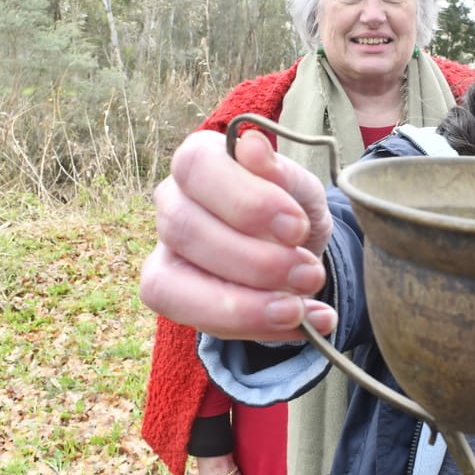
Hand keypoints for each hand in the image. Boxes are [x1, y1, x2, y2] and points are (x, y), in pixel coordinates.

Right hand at [139, 129, 337, 341]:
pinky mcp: (167, 292)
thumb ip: (282, 174)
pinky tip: (299, 325)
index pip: (199, 167)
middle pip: (186, 228)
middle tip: (310, 274)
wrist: (295, 252)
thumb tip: (252, 147)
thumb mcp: (302, 189)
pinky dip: (251, 328)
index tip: (297, 228)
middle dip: (256, 263)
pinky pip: (191, 319)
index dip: (247, 201)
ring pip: (178, 283)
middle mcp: (171, 200)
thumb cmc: (290, 210)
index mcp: (199, 159)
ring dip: (249, 304)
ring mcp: (163, 249)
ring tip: (302, 308)